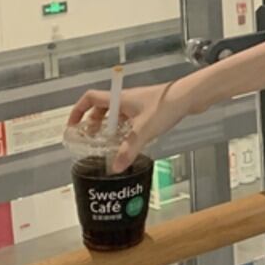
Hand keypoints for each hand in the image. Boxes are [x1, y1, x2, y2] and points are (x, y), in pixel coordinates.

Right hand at [66, 80, 188, 172]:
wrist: (191, 96)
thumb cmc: (166, 106)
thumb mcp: (144, 130)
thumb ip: (129, 150)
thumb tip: (114, 168)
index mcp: (120, 99)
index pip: (90, 98)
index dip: (78, 110)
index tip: (73, 126)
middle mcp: (127, 99)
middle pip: (102, 108)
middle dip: (94, 123)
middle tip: (91, 139)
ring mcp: (139, 104)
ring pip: (117, 115)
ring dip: (111, 127)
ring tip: (109, 143)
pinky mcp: (151, 110)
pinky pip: (131, 119)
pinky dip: (126, 129)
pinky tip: (131, 142)